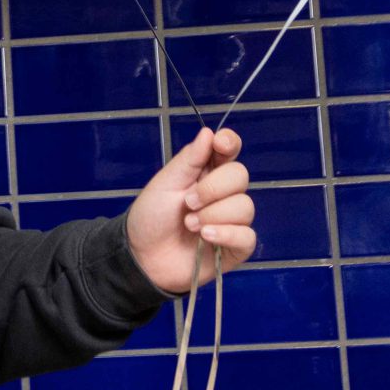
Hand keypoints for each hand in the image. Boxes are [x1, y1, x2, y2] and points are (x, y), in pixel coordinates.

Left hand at [125, 126, 254, 294]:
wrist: (142, 256)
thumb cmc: (151, 217)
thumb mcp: (165, 184)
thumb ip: (188, 160)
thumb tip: (208, 133)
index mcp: (206, 172)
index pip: (230, 150)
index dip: (230, 143)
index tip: (220, 144)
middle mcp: (224, 194)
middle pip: (240, 176)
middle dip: (213, 188)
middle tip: (188, 202)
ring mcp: (232, 221)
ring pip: (245, 207)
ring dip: (213, 215)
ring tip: (189, 224)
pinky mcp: (236, 247)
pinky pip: (247, 236)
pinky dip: (226, 234)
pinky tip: (206, 237)